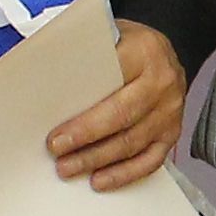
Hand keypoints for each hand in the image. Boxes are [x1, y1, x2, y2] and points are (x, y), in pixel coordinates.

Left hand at [48, 21, 186, 191]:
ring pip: (132, 142)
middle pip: (122, 116)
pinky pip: (149, 160)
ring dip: (98, 159)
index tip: (57, 128)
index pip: (111, 81)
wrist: (164, 57)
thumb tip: (45, 75)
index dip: (83, 110)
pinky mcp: (171, 133)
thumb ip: (85, 52)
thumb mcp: (111, 35)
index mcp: (144, 51)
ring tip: (70, 167)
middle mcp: (162, 82)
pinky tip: (101, 179)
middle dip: (86, 137)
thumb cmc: (130, 47)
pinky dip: (123, 173)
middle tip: (58, 150)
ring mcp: (170, 111)